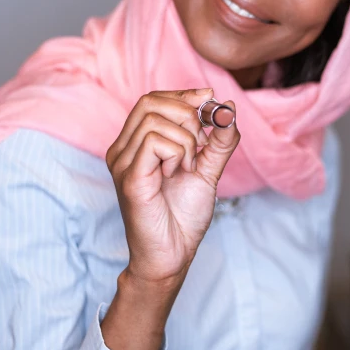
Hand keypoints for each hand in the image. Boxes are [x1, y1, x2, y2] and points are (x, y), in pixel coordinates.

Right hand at [106, 88, 239, 284]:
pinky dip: (178, 152)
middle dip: (187, 113)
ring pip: (155, 120)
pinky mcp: (130, 178)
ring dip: (185, 139)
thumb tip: (228, 107)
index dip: (184, 94)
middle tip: (201, 143)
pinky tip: (179, 173)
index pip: (152, 99)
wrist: (172, 256)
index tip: (210, 99)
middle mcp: (122, 150)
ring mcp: (122, 163)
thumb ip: (219, 140)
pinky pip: (155, 142)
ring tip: (188, 166)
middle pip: (150, 101)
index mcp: (134, 144)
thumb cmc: (182, 217)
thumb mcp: (207, 169)